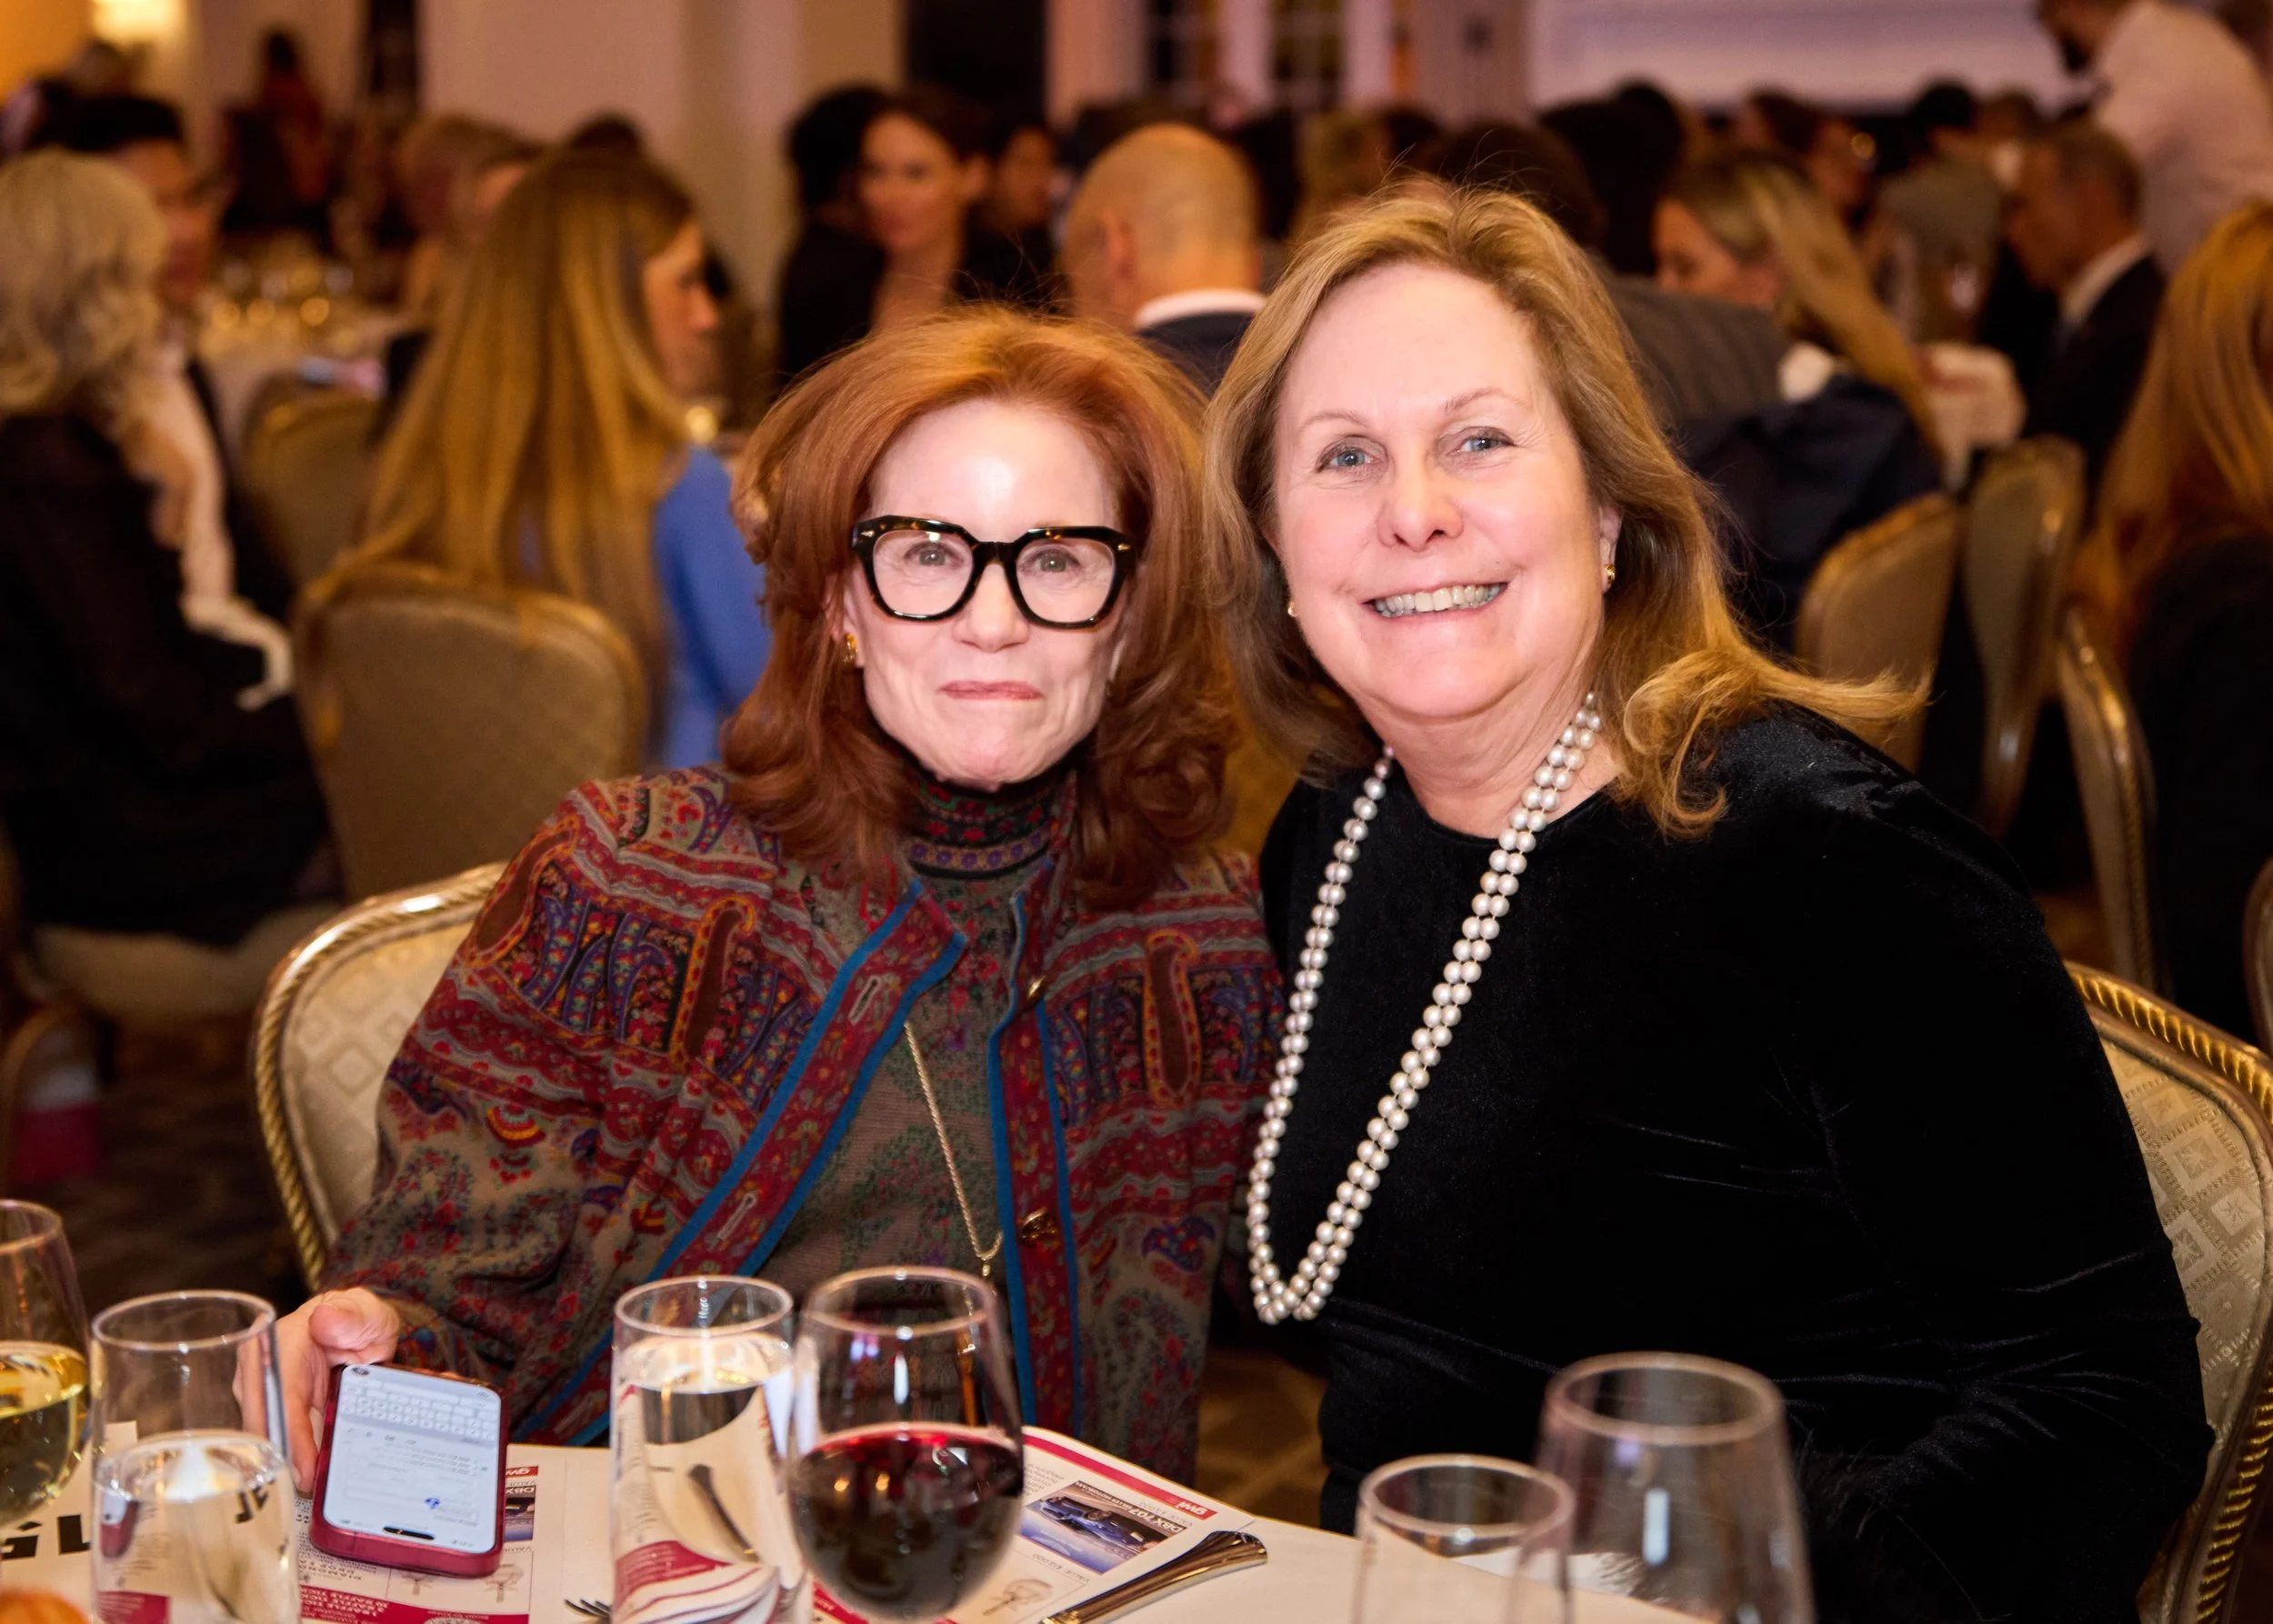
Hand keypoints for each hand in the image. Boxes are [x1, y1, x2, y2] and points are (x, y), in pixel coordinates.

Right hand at [275, 1288, 401, 1492]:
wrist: (355, 1331)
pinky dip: (287, 1462)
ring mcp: (260, 1395)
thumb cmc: (356, 1320)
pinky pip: (274, 1441)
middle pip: (261, 1422)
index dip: (289, 1431)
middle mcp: (260, 1371)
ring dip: (281, 1465)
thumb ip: (352, 1315)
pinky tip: (303, 1481)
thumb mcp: (365, 1313)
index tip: (302, 1464)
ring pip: (262, 1437)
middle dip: (280, 1458)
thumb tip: (326, 1319)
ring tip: (307, 1490)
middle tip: (306, 1488)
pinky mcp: (269, 1413)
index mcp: (278, 1341)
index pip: (278, 1391)